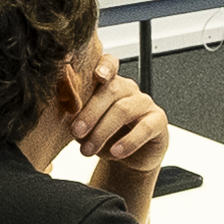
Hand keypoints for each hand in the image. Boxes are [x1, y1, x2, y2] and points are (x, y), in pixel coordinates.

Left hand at [69, 55, 170, 169]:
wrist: (129, 158)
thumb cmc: (106, 137)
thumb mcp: (87, 127)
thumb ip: (77, 116)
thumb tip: (65, 114)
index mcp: (109, 83)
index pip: (109, 64)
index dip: (104, 66)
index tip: (97, 75)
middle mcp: (128, 89)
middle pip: (111, 90)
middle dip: (90, 112)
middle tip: (76, 131)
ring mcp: (144, 103)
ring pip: (123, 110)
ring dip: (102, 131)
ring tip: (89, 149)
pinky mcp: (158, 120)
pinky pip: (145, 128)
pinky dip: (128, 142)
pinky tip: (116, 152)